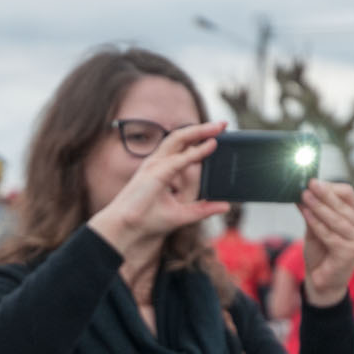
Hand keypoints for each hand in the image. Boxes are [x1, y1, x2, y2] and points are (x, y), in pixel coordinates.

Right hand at [87, 121, 229, 256]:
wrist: (128, 228)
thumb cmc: (147, 221)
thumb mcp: (183, 214)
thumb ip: (203, 208)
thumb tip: (225, 206)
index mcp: (160, 169)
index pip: (182, 148)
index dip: (199, 139)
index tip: (218, 136)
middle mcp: (156, 163)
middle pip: (181, 138)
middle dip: (202, 129)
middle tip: (223, 125)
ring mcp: (154, 166)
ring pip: (178, 140)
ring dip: (199, 131)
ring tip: (218, 128)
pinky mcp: (155, 174)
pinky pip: (179, 160)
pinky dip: (195, 152)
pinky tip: (210, 146)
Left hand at [297, 179, 353, 307]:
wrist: (321, 282)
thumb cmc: (320, 254)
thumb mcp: (314, 230)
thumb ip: (311, 213)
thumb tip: (301, 193)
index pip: (348, 194)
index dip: (331, 187)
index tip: (313, 182)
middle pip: (342, 204)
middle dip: (324, 194)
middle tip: (309, 184)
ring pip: (336, 219)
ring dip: (318, 206)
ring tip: (304, 196)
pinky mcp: (349, 252)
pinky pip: (330, 234)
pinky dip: (316, 223)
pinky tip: (305, 214)